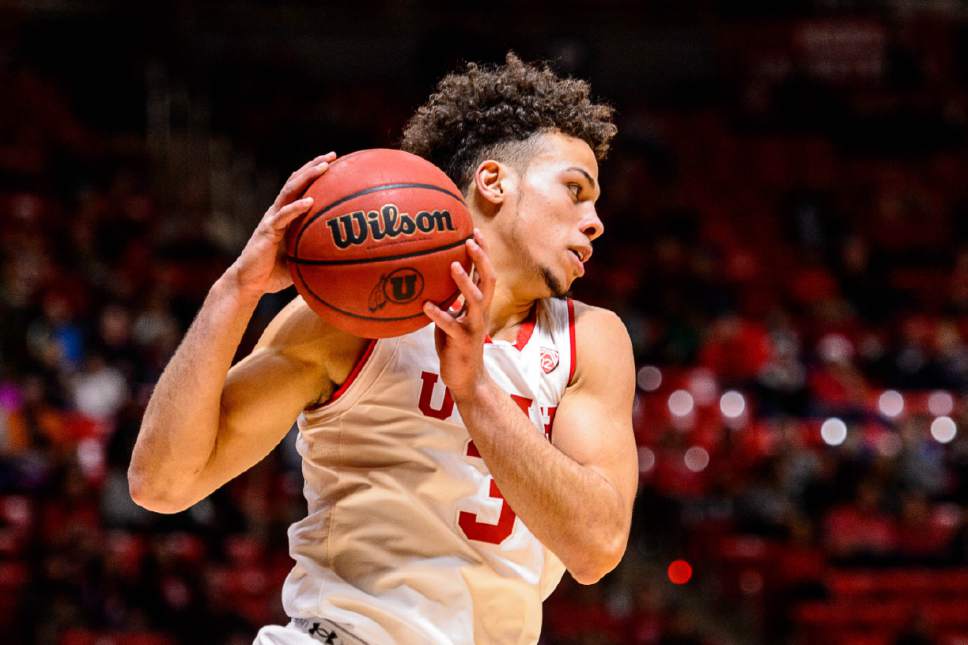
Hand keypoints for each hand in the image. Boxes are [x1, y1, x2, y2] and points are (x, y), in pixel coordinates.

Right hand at [226, 152, 336, 300]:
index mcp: (285, 215)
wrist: (249, 283)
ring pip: (290, 192)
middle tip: (332, 156)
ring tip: (324, 167)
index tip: (335, 163)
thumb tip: (343, 256)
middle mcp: (278, 212)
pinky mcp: (266, 231)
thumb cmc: (274, 273)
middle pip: (296, 182)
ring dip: (307, 177)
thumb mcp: (301, 259)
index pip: (301, 188)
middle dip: (314, 166)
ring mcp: (271, 220)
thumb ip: (316, 252)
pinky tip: (309, 201)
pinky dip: (296, 208)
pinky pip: (283, 217)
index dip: (315, 174)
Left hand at [423, 229, 496, 400]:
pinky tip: (426, 305)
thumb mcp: (452, 317)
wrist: (466, 379)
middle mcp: (481, 312)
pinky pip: (451, 325)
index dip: (483, 251)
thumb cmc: (455, 345)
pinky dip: (439, 314)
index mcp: (479, 305)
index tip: (473, 230)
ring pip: (476, 300)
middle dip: (481, 258)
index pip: (486, 272)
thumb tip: (426, 278)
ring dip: (465, 282)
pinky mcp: (463, 342)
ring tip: (453, 266)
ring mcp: (474, 326)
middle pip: (489, 279)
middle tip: (468, 240)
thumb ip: (447, 299)